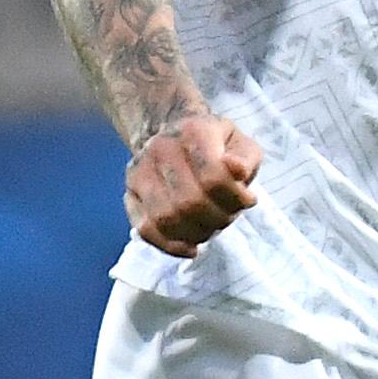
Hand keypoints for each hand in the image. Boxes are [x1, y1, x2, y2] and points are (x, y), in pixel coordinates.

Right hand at [125, 113, 261, 259]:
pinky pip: (146, 229)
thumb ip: (247, 159)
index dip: (235, 198)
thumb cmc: (215, 146)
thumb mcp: (241, 143)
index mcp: (193, 131)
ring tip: (211, 227)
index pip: (213, 177)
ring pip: (166, 218)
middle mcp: (161, 148)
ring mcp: (140, 171)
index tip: (246, 200)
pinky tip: (190, 247)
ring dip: (197, 233)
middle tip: (228, 216)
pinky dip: (170, 246)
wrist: (173, 133)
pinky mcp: (130, 193)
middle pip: (189, 202)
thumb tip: (238, 171)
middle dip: (217, 219)